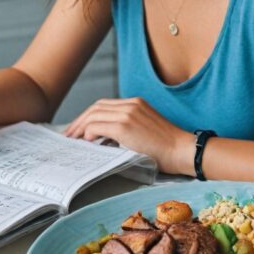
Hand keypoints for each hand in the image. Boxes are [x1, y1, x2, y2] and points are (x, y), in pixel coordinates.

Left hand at [63, 97, 192, 173]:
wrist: (183, 151)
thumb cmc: (167, 148)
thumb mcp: (145, 130)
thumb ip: (126, 129)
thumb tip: (103, 138)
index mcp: (136, 103)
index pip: (104, 105)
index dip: (88, 116)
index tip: (79, 128)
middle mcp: (131, 104)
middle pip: (96, 107)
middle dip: (80, 120)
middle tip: (70, 134)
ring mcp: (128, 113)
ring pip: (94, 115)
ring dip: (81, 127)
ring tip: (74, 139)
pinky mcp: (125, 126)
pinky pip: (98, 126)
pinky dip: (89, 133)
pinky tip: (88, 141)